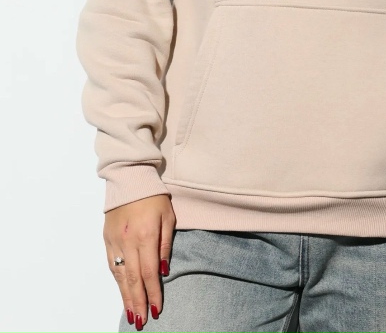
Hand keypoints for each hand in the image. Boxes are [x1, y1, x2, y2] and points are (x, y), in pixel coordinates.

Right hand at [104, 193, 175, 329]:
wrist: (129, 178)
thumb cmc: (153, 196)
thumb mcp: (168, 217)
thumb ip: (165, 245)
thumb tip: (163, 271)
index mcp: (145, 235)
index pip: (149, 272)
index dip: (153, 293)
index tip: (156, 310)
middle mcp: (128, 241)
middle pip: (132, 279)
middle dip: (138, 302)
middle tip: (141, 321)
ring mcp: (115, 241)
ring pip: (120, 276)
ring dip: (126, 297)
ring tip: (132, 314)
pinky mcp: (107, 239)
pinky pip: (112, 265)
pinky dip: (117, 282)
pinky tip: (122, 292)